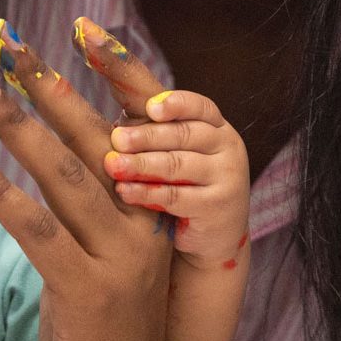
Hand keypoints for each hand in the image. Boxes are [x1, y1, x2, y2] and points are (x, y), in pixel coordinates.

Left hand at [0, 16, 184, 340]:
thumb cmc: (110, 338)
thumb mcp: (103, 264)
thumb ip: (85, 218)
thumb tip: (46, 168)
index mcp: (153, 215)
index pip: (122, 134)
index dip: (89, 85)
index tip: (57, 40)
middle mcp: (143, 229)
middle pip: (92, 140)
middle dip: (47, 86)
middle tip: (7, 41)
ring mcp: (119, 261)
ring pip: (63, 175)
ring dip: (16, 123)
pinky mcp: (86, 292)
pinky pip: (36, 229)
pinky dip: (0, 190)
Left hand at [106, 88, 250, 265]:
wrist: (214, 236)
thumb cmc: (186, 186)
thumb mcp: (176, 155)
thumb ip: (154, 134)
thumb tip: (115, 125)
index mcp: (218, 128)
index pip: (200, 107)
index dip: (175, 104)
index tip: (150, 108)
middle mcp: (228, 148)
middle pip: (184, 134)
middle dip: (146, 136)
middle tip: (116, 139)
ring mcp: (227, 178)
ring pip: (178, 165)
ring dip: (141, 164)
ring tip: (112, 165)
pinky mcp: (217, 207)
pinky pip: (175, 196)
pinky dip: (146, 192)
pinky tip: (123, 191)